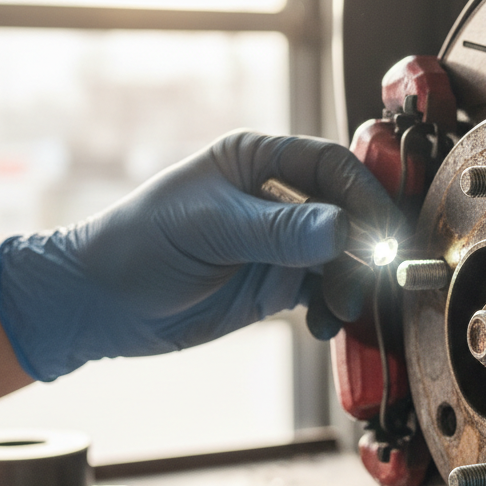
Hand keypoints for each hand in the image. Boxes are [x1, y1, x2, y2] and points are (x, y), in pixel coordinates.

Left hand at [0, 131, 401, 380]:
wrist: (103, 305)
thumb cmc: (138, 247)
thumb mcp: (209, 231)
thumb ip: (278, 230)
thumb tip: (343, 228)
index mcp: (257, 161)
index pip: (332, 167)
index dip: (364, 197)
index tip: (382, 235)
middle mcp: (276, 197)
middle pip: (347, 213)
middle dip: (364, 249)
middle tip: (369, 282)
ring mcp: (279, 242)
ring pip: (343, 257)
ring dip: (352, 284)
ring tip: (341, 310)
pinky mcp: (277, 282)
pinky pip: (324, 291)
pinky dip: (334, 308)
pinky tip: (324, 324)